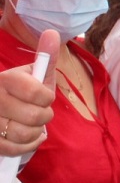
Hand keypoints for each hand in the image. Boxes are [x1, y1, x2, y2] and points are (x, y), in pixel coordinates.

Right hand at [0, 30, 58, 156]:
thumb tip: (53, 33)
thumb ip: (46, 57)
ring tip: (31, 125)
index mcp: (4, 80)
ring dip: (34, 132)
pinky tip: (27, 136)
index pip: (35, 92)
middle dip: (43, 117)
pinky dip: (27, 145)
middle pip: (33, 116)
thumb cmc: (22, 92)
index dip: (46, 98)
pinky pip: (14, 149)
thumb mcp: (34, 74)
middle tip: (38, 113)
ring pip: (24, 134)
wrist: (1, 111)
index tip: (43, 97)